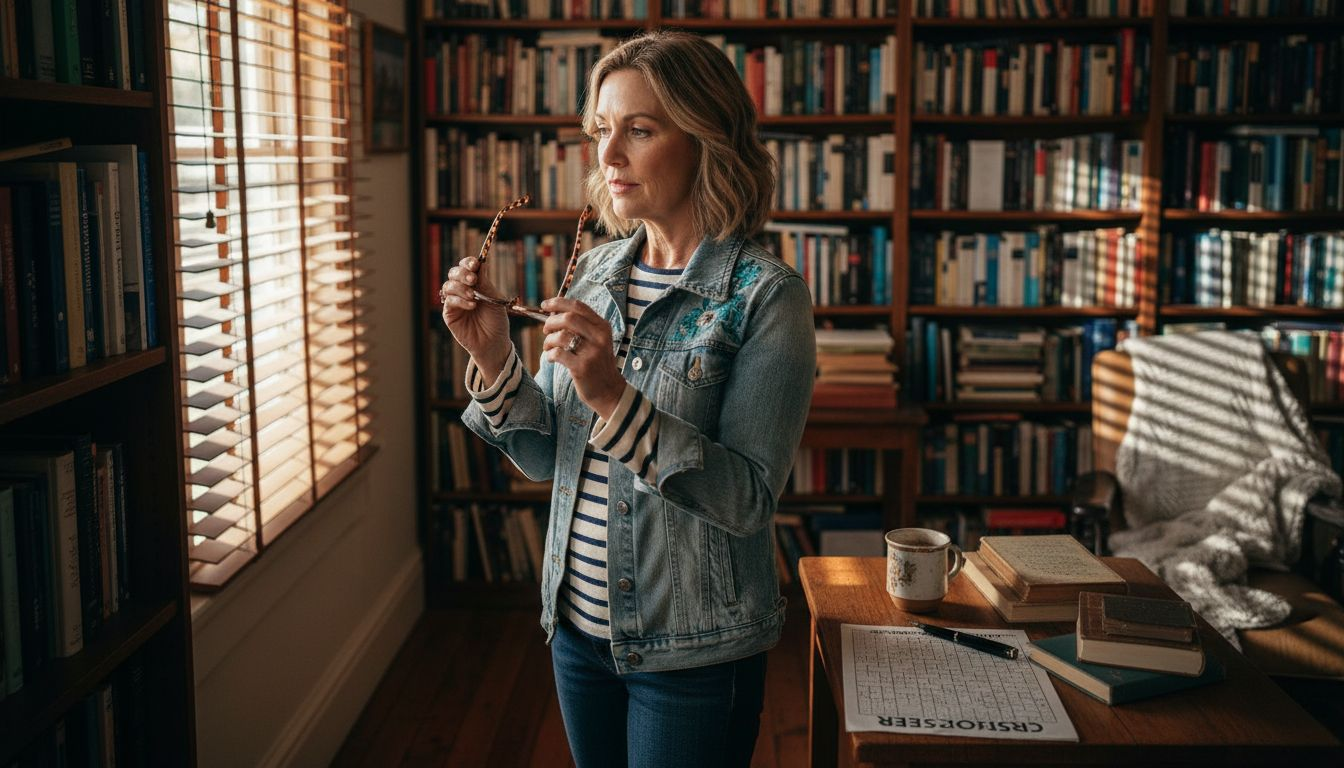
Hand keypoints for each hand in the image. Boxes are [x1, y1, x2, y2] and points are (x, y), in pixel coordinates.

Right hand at [440, 256, 510, 376]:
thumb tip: (480, 263)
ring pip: (449, 285)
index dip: (469, 263)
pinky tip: (471, 305)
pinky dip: (460, 300)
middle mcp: (462, 289)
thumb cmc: (496, 321)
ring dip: (461, 287)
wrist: (494, 342)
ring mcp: (455, 301)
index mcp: (475, 283)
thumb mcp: (494, 299)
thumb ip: (485, 283)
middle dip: (462, 273)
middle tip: (473, 279)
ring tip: (473, 296)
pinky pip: (450, 301)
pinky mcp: (449, 313)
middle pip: (454, 272)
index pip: (467, 267)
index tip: (475, 264)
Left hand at [540, 297, 624, 419]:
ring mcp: (591, 353)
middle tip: (545, 330)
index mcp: (602, 327)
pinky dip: (549, 354)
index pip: (578, 306)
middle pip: (568, 318)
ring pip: (561, 336)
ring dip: (548, 340)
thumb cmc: (597, 364)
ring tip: (548, 347)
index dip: (558, 302)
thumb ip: (582, 326)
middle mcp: (599, 337)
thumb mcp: (596, 341)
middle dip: (551, 322)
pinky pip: (557, 353)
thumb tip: (553, 313)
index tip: (544, 305)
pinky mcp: (582, 368)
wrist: (609, 391)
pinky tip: (551, 358)